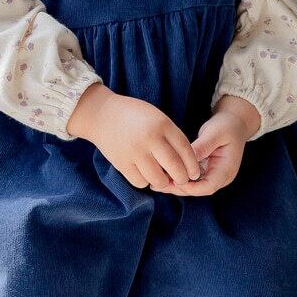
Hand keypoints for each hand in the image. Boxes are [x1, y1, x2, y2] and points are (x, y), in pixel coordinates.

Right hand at [67, 83, 203, 189]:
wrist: (102, 114)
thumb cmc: (135, 116)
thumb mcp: (157, 117)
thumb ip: (171, 137)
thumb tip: (185, 165)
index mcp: (162, 124)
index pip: (186, 150)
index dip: (192, 165)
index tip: (194, 173)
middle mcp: (150, 138)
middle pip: (175, 167)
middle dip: (181, 178)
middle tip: (180, 180)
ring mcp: (134, 151)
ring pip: (158, 180)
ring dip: (162, 182)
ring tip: (160, 176)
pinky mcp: (121, 162)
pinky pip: (140, 182)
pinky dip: (145, 181)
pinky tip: (143, 173)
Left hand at [151, 99, 258, 196]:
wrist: (234, 122)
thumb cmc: (226, 126)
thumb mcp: (215, 133)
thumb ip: (203, 146)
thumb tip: (187, 158)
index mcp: (226, 170)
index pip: (208, 187)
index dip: (190, 187)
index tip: (173, 181)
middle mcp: (220, 176)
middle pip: (198, 190)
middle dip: (178, 188)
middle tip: (158, 185)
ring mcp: (213, 174)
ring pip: (193, 186)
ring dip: (176, 185)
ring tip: (156, 182)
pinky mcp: (206, 170)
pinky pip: (191, 178)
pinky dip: (179, 177)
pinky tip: (164, 173)